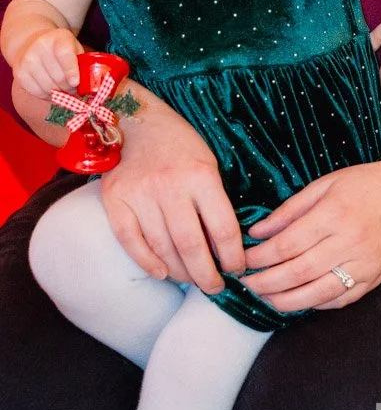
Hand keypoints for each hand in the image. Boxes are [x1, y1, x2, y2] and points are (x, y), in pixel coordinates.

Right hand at [12, 27, 82, 97]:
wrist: (31, 42)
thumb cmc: (60, 49)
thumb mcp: (74, 47)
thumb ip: (82, 62)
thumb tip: (90, 85)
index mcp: (59, 38)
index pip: (64, 55)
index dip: (71, 70)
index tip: (76, 82)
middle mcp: (40, 47)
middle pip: (58, 77)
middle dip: (70, 88)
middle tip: (75, 89)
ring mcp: (27, 60)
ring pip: (48, 88)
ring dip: (60, 94)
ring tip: (65, 90)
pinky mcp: (19, 73)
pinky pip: (37, 93)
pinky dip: (48, 96)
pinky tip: (53, 91)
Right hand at [100, 90, 244, 292]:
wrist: (137, 122)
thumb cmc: (181, 146)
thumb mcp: (210, 165)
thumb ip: (216, 201)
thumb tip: (230, 247)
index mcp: (202, 176)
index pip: (224, 229)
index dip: (234, 257)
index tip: (238, 270)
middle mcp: (170, 186)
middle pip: (191, 245)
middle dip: (207, 275)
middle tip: (215, 287)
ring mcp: (140, 193)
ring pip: (162, 248)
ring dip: (180, 272)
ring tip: (192, 280)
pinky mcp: (115, 199)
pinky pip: (130, 240)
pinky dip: (146, 262)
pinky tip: (161, 273)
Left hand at [242, 154, 380, 309]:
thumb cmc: (367, 184)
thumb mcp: (325, 184)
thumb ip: (290, 210)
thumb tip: (257, 233)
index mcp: (335, 213)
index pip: (287, 244)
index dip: (260, 256)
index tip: (244, 259)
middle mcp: (350, 241)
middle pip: (298, 272)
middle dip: (266, 282)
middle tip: (247, 283)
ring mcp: (365, 263)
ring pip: (318, 293)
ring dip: (286, 300)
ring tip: (267, 297)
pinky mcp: (375, 277)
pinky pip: (341, 299)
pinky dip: (316, 304)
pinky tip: (299, 299)